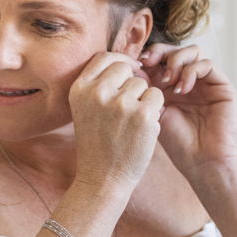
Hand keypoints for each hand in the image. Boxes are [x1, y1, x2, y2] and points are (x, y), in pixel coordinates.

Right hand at [67, 51, 164, 192]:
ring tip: (131, 123)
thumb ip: (100, 85)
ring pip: (143, 84)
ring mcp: (121, 103)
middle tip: (127, 108)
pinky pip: (157, 97)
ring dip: (143, 99)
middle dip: (132, 83)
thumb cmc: (97, 144)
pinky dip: (154, 111)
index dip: (118, 62)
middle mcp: (98, 92)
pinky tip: (143, 128)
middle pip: (125, 68)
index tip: (126, 74)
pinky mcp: (143, 115)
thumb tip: (130, 62)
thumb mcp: (86, 109)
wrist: (102, 179)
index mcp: (79, 89)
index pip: (103, 57)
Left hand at [139, 42, 236, 177]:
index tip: (136, 65)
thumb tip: (133, 69)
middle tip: (148, 63)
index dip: (148, 56)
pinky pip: (207, 65)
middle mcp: (188, 81)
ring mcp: (206, 82)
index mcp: (169, 86)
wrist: (201, 162)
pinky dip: (191, 72)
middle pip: (175, 49)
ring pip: (193, 51)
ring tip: (168, 82)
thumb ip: (147, 91)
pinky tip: (182, 89)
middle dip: (160, 52)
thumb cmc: (177, 144)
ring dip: (176, 61)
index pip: (159, 58)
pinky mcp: (222, 87)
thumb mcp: (154, 114)